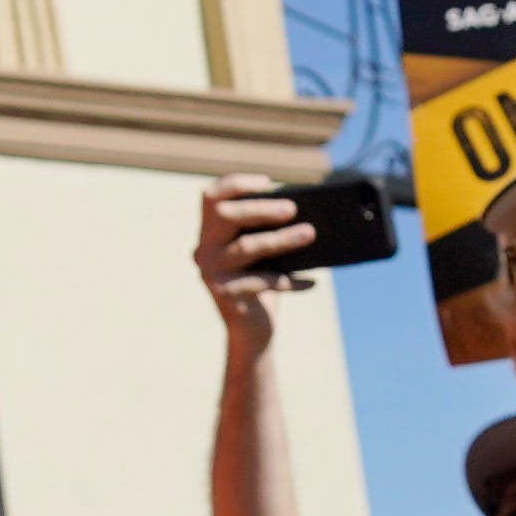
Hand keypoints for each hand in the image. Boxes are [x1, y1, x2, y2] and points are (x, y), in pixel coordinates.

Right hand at [200, 173, 319, 346]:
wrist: (252, 332)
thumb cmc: (262, 283)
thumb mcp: (264, 254)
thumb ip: (268, 232)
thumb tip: (302, 210)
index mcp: (210, 233)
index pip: (211, 197)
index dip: (236, 184)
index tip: (268, 183)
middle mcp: (204, 249)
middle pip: (224, 216)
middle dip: (260, 208)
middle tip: (293, 208)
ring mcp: (211, 273)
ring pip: (246, 247)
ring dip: (282, 239)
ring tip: (310, 233)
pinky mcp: (225, 296)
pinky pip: (263, 282)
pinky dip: (290, 281)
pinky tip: (312, 282)